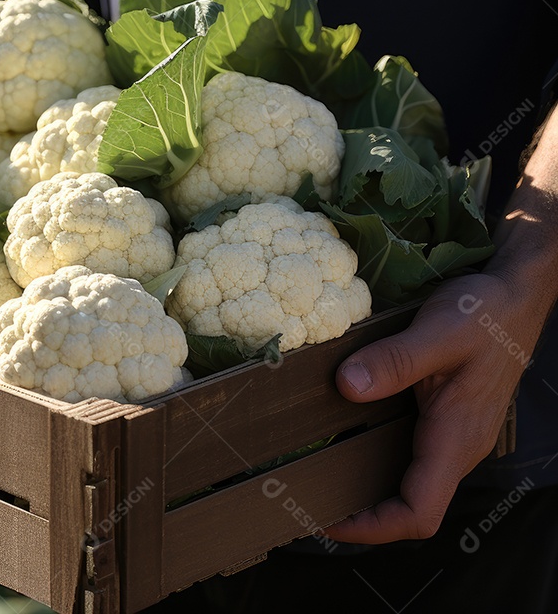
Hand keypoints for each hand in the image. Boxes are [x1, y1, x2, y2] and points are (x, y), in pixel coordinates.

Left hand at [323, 270, 536, 543]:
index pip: (419, 511)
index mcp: (455, 439)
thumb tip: (347, 386)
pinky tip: (347, 443)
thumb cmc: (484, 314)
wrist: (515, 296)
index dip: (373, 527)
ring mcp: (455, 436)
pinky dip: (380, 464)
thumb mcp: (437, 332)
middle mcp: (457, 448)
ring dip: (370, 491)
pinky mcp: (448, 420)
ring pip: (413, 484)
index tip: (328, 520)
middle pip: (412, 507)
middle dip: (364, 516)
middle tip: (309, 502)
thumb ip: (394, 361)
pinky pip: (413, 459)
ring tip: (319, 479)